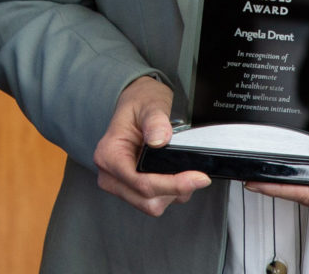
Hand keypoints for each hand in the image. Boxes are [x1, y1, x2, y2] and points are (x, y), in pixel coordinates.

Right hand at [93, 75, 210, 215]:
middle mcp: (110, 175)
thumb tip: (160, 140)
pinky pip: (154, 201)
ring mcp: (121, 184)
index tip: (198, 177)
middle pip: (147, 199)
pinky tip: (177, 174)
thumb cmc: (140, 102)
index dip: (173, 184)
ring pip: (151, 205)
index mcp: (109, 155)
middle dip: (175, 190)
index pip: (141, 182)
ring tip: (185, 171)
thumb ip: (155, 120)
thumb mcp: (150, 104)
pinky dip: (170, 193)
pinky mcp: (132, 189)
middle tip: (198, 174)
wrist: (138, 102)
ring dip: (173, 193)